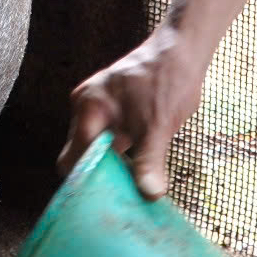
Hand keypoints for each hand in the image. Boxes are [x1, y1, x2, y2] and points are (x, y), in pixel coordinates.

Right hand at [60, 24, 209, 198]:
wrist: (184, 50)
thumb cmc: (168, 79)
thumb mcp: (159, 125)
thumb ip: (149, 161)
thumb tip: (149, 195)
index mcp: (88, 108)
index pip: (73, 158)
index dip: (85, 183)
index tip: (102, 205)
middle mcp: (87, 108)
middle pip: (81, 156)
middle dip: (98, 179)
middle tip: (120, 202)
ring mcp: (100, 109)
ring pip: (96, 150)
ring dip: (111, 170)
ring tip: (130, 192)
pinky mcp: (115, 113)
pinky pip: (109, 143)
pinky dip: (120, 159)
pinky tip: (137, 174)